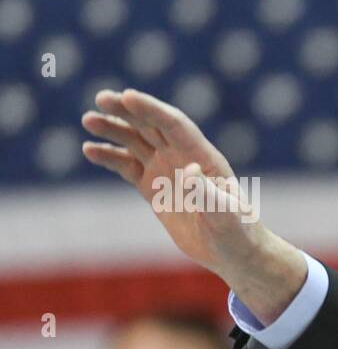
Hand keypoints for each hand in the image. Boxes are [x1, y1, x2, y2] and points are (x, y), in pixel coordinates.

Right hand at [82, 88, 304, 321]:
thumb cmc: (238, 232)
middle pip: (152, 125)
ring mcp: (166, 170)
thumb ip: (208, 193)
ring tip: (88, 121)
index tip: (127, 97)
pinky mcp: (153, 188)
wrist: (233, 251)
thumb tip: (190, 170)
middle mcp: (184, 157)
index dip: (152, 110)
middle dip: (127, 110)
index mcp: (204, 157)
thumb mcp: (226, 215)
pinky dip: (109, 156)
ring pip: (136, 141)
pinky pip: (127, 166)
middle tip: (101, 99)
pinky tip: (90, 150)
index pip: (175, 125)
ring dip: (113, 129)